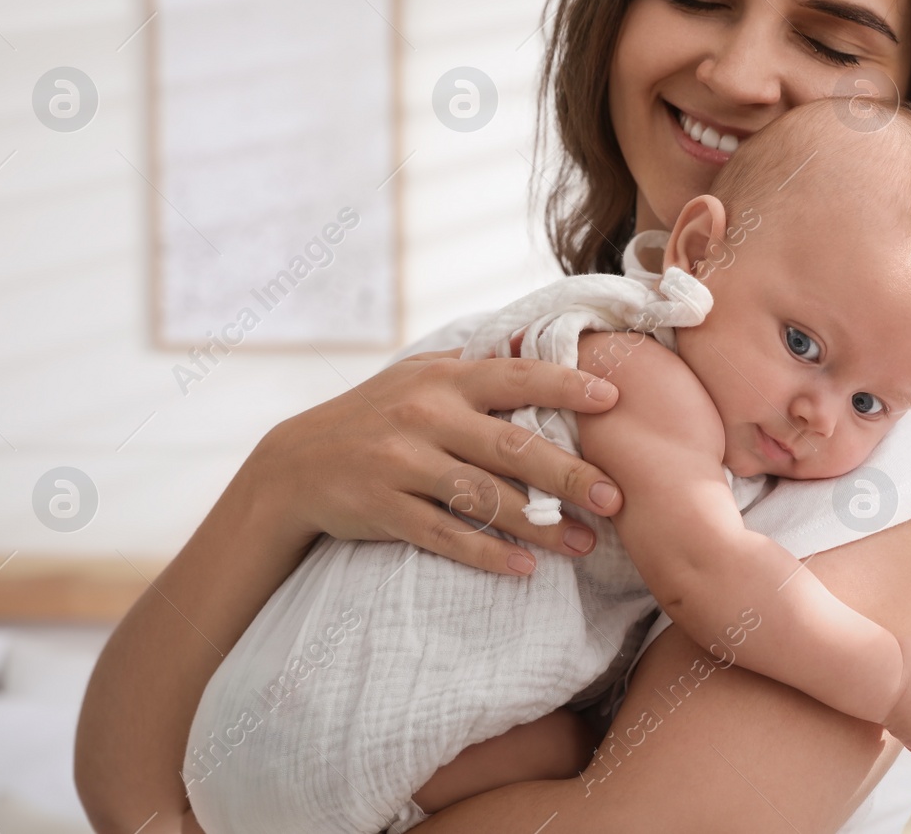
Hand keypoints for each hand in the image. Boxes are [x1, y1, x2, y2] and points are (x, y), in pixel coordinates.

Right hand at [235, 347, 622, 574]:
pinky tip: (523, 568)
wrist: (295, 464)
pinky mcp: (384, 509)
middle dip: (568, 473)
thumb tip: (543, 343)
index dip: (566, 384)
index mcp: (444, 378)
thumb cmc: (376, 414)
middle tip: (616, 496)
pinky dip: (486, 554)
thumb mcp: (419, 375)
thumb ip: (477, 364)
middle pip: (511, 445)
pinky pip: (444, 535)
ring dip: (539, 526)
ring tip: (584, 545)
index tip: (613, 398)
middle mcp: (426, 416)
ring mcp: (402, 464)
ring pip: (483, 498)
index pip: (516, 375)